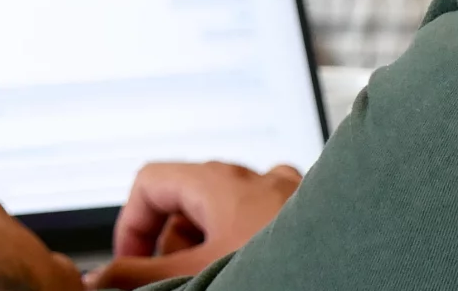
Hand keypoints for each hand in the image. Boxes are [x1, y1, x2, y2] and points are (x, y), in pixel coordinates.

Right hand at [85, 163, 300, 286]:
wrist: (356, 277)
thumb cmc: (282, 275)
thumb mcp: (195, 277)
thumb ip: (140, 275)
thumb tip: (102, 278)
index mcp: (218, 180)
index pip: (149, 181)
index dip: (130, 224)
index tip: (129, 265)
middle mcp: (255, 176)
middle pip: (189, 196)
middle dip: (172, 243)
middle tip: (172, 282)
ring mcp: (290, 193)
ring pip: (230, 211)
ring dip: (211, 245)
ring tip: (217, 281)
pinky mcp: (316, 216)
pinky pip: (269, 220)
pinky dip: (252, 244)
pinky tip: (262, 271)